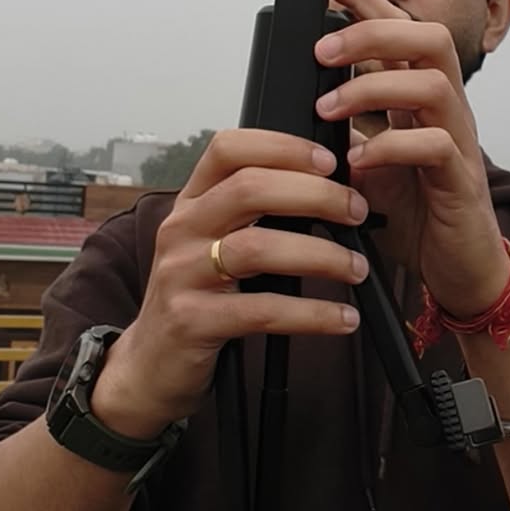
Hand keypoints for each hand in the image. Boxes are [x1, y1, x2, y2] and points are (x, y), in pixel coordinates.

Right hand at [93, 129, 369, 434]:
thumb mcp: (215, 242)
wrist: (152, 363)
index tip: (329, 161)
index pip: (229, 148)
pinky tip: (342, 319)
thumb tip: (333, 188)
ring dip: (320, 255)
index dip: (282, 147)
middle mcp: (182, 228)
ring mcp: (182, 274)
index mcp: (192, 201)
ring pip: (256, 247)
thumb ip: (257, 213)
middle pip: (249, 189)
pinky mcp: (192, 320)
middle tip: (357, 212)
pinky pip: (261, 310)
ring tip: (357, 268)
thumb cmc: (199, 295)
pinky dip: (311, 314)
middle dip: (315, 195)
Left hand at [316, 0, 509, 317]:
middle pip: (428, 38)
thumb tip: (303, 105)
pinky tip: (358, 162)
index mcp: (421, 100)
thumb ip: (347, 131)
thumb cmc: (416, 215)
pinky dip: (391, 147)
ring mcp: (459, 142)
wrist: (458, 271)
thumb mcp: (368, 163)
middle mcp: (446, 111)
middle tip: (323, 52)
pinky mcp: (462, 181)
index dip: (369, 2)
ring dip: (373, 88)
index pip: (401, 32)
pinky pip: (436, 145)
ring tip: (329, 110)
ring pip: (432, 82)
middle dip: (373, 33)